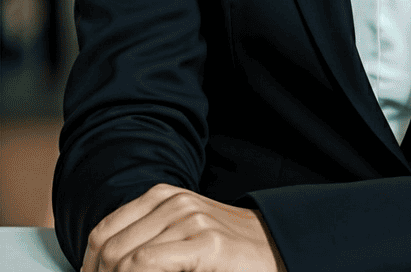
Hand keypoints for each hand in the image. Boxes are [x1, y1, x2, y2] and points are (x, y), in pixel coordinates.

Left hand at [82, 183, 287, 271]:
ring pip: (124, 258)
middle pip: (109, 248)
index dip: (88, 267)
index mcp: (161, 196)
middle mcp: (173, 202)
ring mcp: (189, 220)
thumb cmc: (223, 250)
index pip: (102, 232)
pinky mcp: (205, 243)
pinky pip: (147, 264)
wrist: (272, 247)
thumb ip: (146, 242)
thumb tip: (102, 267)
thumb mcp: (179, 235)